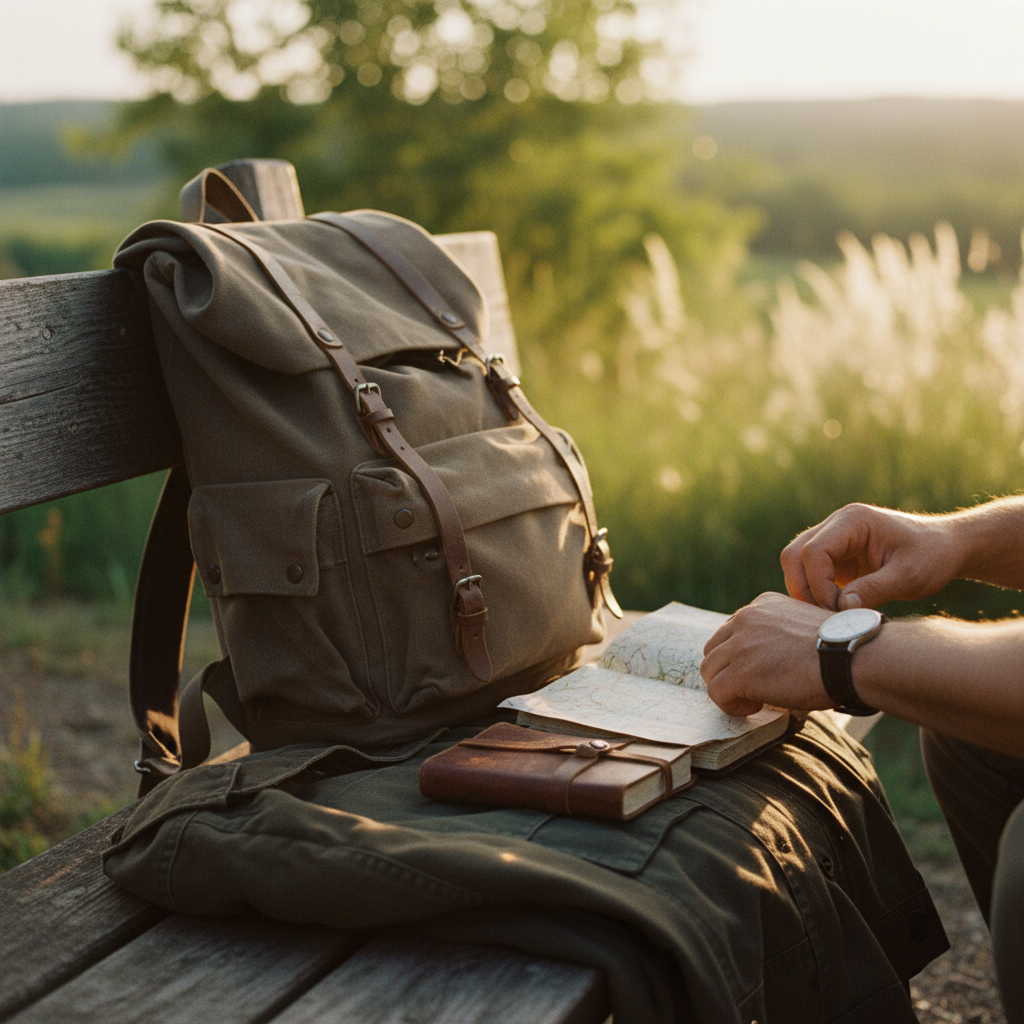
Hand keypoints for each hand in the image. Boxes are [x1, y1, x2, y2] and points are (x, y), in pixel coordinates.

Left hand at [700, 593, 832, 716]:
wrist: (853, 658)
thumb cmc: (840, 649)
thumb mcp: (804, 626)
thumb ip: (779, 633)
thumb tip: (767, 660)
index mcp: (762, 605)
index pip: (732, 631)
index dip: (741, 656)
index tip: (761, 671)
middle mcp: (746, 618)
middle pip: (714, 650)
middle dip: (728, 671)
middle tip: (753, 688)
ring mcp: (740, 644)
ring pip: (711, 671)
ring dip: (728, 689)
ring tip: (756, 699)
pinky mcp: (740, 671)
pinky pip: (717, 692)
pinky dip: (731, 705)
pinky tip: (755, 707)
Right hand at [781, 503, 955, 610]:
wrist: (945, 548)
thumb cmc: (932, 556)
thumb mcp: (910, 576)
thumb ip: (875, 590)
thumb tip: (841, 608)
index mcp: (853, 521)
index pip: (813, 552)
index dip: (818, 585)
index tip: (839, 610)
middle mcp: (836, 525)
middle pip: (793, 555)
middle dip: (803, 589)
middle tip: (826, 616)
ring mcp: (832, 539)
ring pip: (795, 564)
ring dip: (806, 592)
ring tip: (832, 615)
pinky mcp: (834, 557)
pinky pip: (809, 574)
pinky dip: (815, 594)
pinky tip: (836, 610)